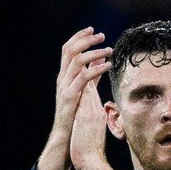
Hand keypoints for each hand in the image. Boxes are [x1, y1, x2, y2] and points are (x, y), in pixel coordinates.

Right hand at [39, 28, 111, 169]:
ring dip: (94, 52)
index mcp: (64, 77)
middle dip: (86, 39)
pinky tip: (108, 66)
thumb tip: (100, 65)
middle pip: (70, 50)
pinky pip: (84, 78)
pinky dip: (97, 69)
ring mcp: (65, 87)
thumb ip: (91, 79)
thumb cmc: (76, 118)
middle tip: (101, 35)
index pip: (68, 50)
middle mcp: (62, 79)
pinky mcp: (70, 97)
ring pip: (76, 60)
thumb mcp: (84, 94)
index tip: (92, 30)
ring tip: (108, 50)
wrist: (66, 139)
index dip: (79, 37)